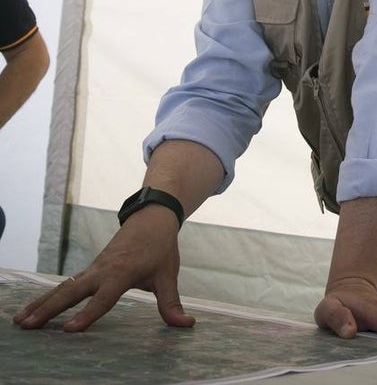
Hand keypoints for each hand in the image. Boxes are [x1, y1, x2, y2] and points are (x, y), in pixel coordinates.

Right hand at [13, 206, 190, 331]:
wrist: (152, 217)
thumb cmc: (160, 247)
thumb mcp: (168, 275)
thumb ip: (171, 303)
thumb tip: (186, 325)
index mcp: (122, 273)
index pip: (103, 298)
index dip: (88, 314)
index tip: (70, 330)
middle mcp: (102, 270)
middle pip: (72, 292)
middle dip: (49, 309)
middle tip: (27, 326)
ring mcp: (93, 269)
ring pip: (63, 288)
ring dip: (41, 304)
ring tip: (19, 322)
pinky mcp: (90, 270)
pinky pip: (66, 285)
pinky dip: (47, 297)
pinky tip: (33, 310)